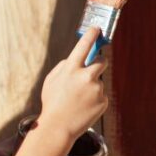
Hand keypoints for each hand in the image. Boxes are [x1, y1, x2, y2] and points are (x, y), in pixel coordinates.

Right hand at [37, 27, 108, 142]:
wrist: (58, 127)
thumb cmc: (52, 102)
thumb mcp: (51, 80)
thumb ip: (65, 66)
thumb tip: (78, 58)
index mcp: (70, 69)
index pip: (84, 46)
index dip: (91, 35)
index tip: (97, 28)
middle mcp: (86, 77)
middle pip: (102, 61)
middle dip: (99, 62)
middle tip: (93, 67)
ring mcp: (96, 89)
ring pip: (98, 81)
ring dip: (91, 87)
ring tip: (78, 100)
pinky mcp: (103, 101)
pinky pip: (101, 95)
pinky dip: (94, 100)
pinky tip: (84, 107)